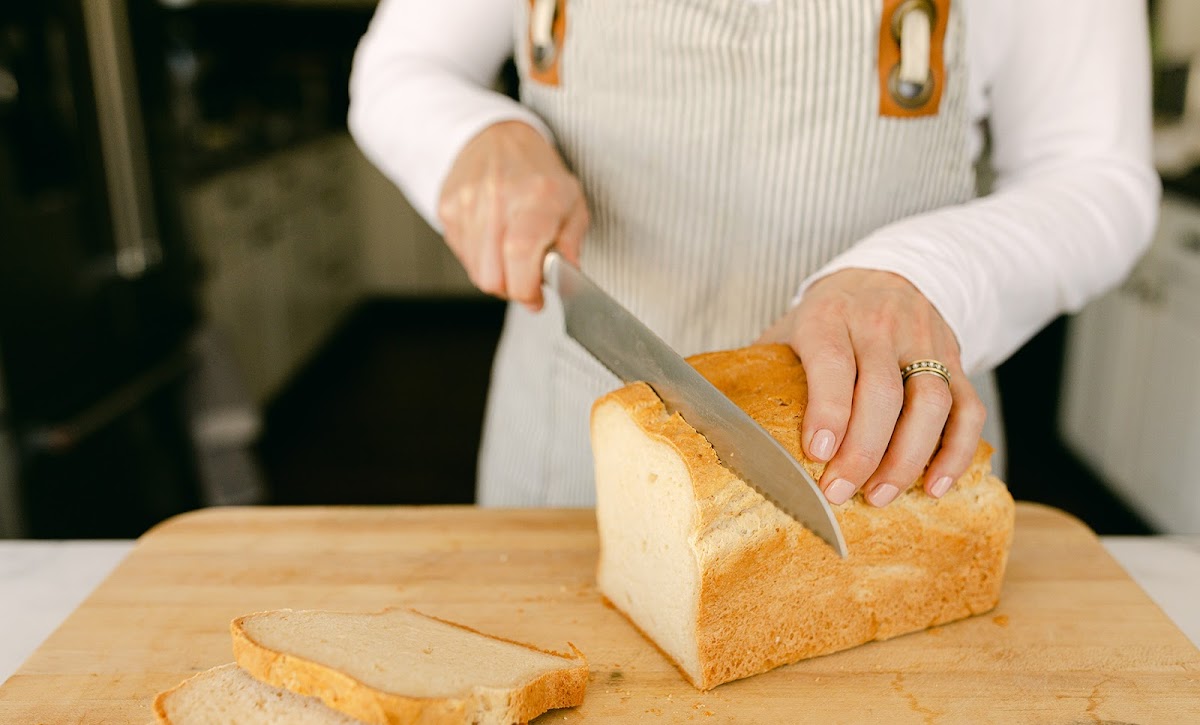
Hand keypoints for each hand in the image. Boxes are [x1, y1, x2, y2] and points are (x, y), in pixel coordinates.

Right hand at [438, 121, 588, 310]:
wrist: (497, 137)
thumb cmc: (538, 173)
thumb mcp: (572, 202)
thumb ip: (571, 244)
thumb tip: (568, 279)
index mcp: (536, 198)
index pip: (520, 256)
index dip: (527, 289)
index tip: (537, 297)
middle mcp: (498, 198)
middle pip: (493, 277)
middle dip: (512, 288)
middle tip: (526, 276)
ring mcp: (467, 203)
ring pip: (476, 272)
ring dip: (496, 275)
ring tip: (510, 254)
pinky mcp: (448, 209)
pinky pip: (462, 255)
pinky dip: (479, 258)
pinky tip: (493, 238)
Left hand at [757, 269, 985, 506]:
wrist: (884, 276)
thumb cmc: (826, 318)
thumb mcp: (789, 328)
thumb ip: (763, 366)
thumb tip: (720, 418)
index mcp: (830, 318)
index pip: (832, 363)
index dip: (828, 410)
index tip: (818, 453)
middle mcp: (881, 326)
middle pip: (882, 391)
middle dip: (863, 450)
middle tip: (841, 493)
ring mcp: (924, 342)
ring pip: (930, 401)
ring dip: (909, 456)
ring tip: (882, 495)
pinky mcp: (956, 359)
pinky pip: (967, 407)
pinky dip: (957, 450)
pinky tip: (936, 484)